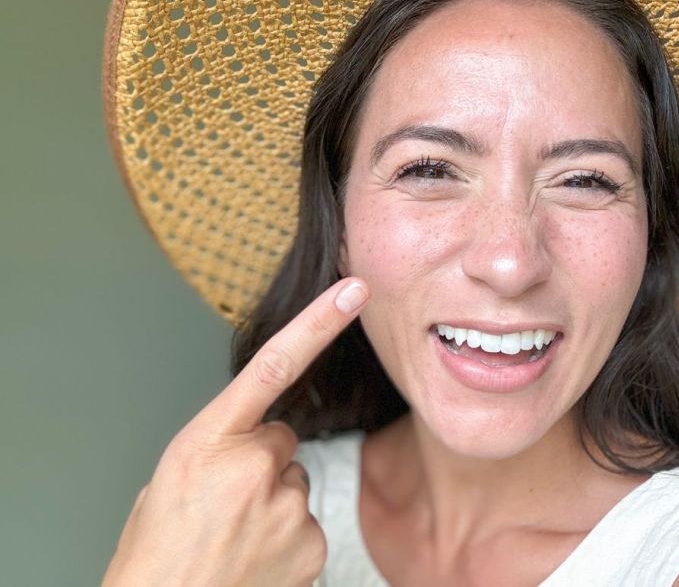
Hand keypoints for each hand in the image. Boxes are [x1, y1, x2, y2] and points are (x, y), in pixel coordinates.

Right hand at [102, 278, 369, 586]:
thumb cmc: (155, 556)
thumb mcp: (167, 483)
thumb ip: (216, 449)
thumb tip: (247, 448)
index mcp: (208, 440)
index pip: (275, 363)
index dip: (319, 321)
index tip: (353, 290)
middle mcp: (253, 466)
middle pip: (281, 440)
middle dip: (260, 462)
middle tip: (224, 503)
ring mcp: (286, 507)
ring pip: (293, 483)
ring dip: (271, 502)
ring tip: (233, 536)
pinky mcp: (310, 543)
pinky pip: (306, 522)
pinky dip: (285, 537)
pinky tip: (253, 557)